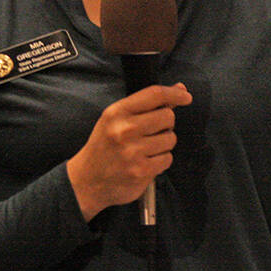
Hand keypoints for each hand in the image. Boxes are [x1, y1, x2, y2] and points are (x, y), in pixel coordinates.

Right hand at [66, 83, 191, 221]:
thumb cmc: (105, 147)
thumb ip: (147, 104)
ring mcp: (132, 152)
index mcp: (116, 113)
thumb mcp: (116, 120)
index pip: (154, 94)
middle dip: (166, 124)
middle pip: (168, 116)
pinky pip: (168, 159)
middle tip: (151, 133)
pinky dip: (161, 161)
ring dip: (163, 144)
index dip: (175, 93)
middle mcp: (124, 130)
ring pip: (170, 138)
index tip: (185, 96)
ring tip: (145, 150)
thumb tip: (180, 89)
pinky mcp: (141, 171)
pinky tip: (145, 162)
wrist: (85, 182)